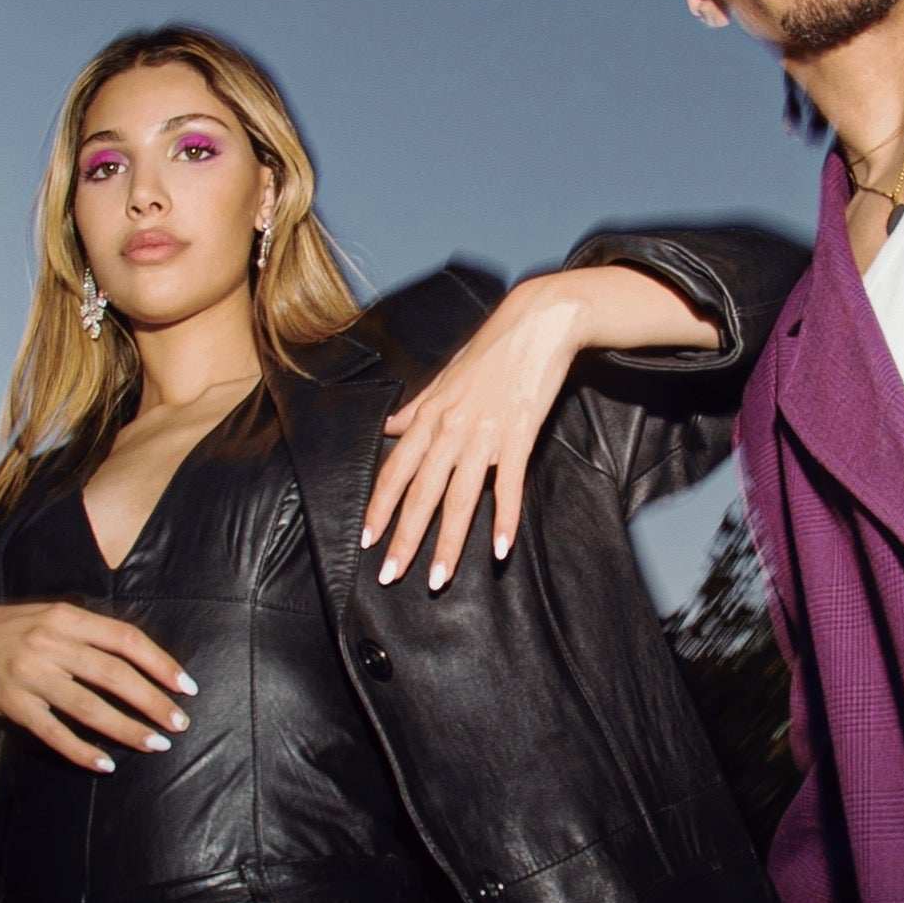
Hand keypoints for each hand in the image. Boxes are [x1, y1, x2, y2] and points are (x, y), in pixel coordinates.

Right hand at [0, 599, 195, 789]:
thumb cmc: (11, 631)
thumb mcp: (49, 615)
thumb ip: (89, 630)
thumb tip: (140, 655)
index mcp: (65, 617)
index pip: (124, 639)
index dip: (160, 663)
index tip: (186, 686)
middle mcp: (49, 643)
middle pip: (113, 674)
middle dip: (152, 701)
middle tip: (179, 722)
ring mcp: (30, 675)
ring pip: (89, 707)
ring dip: (127, 729)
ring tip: (157, 744)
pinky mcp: (14, 705)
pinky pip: (54, 733)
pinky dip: (82, 751)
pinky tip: (106, 764)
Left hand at [363, 266, 714, 585]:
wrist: (536, 323)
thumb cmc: (490, 350)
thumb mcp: (444, 377)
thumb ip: (415, 409)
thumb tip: (388, 426)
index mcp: (429, 416)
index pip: (396, 471)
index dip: (379, 508)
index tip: (367, 539)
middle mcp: (450, 430)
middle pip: (420, 494)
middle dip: (403, 539)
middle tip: (389, 575)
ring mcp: (484, 435)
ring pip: (459, 499)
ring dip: (447, 543)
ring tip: (436, 579)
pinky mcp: (518, 436)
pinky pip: (508, 486)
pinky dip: (504, 519)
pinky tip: (499, 549)